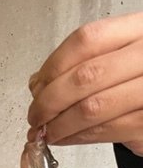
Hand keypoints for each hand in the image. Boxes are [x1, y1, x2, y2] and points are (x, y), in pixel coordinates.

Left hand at [27, 12, 142, 155]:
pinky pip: (104, 132)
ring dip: (59, 125)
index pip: (88, 40)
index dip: (53, 65)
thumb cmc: (140, 77)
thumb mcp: (118, 57)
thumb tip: (38, 84)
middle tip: (35, 115)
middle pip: (86, 76)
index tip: (37, 86)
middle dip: (50, 101)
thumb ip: (81, 63)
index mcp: (139, 30)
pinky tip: (65, 137)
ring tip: (45, 132)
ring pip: (92, 109)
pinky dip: (76, 138)